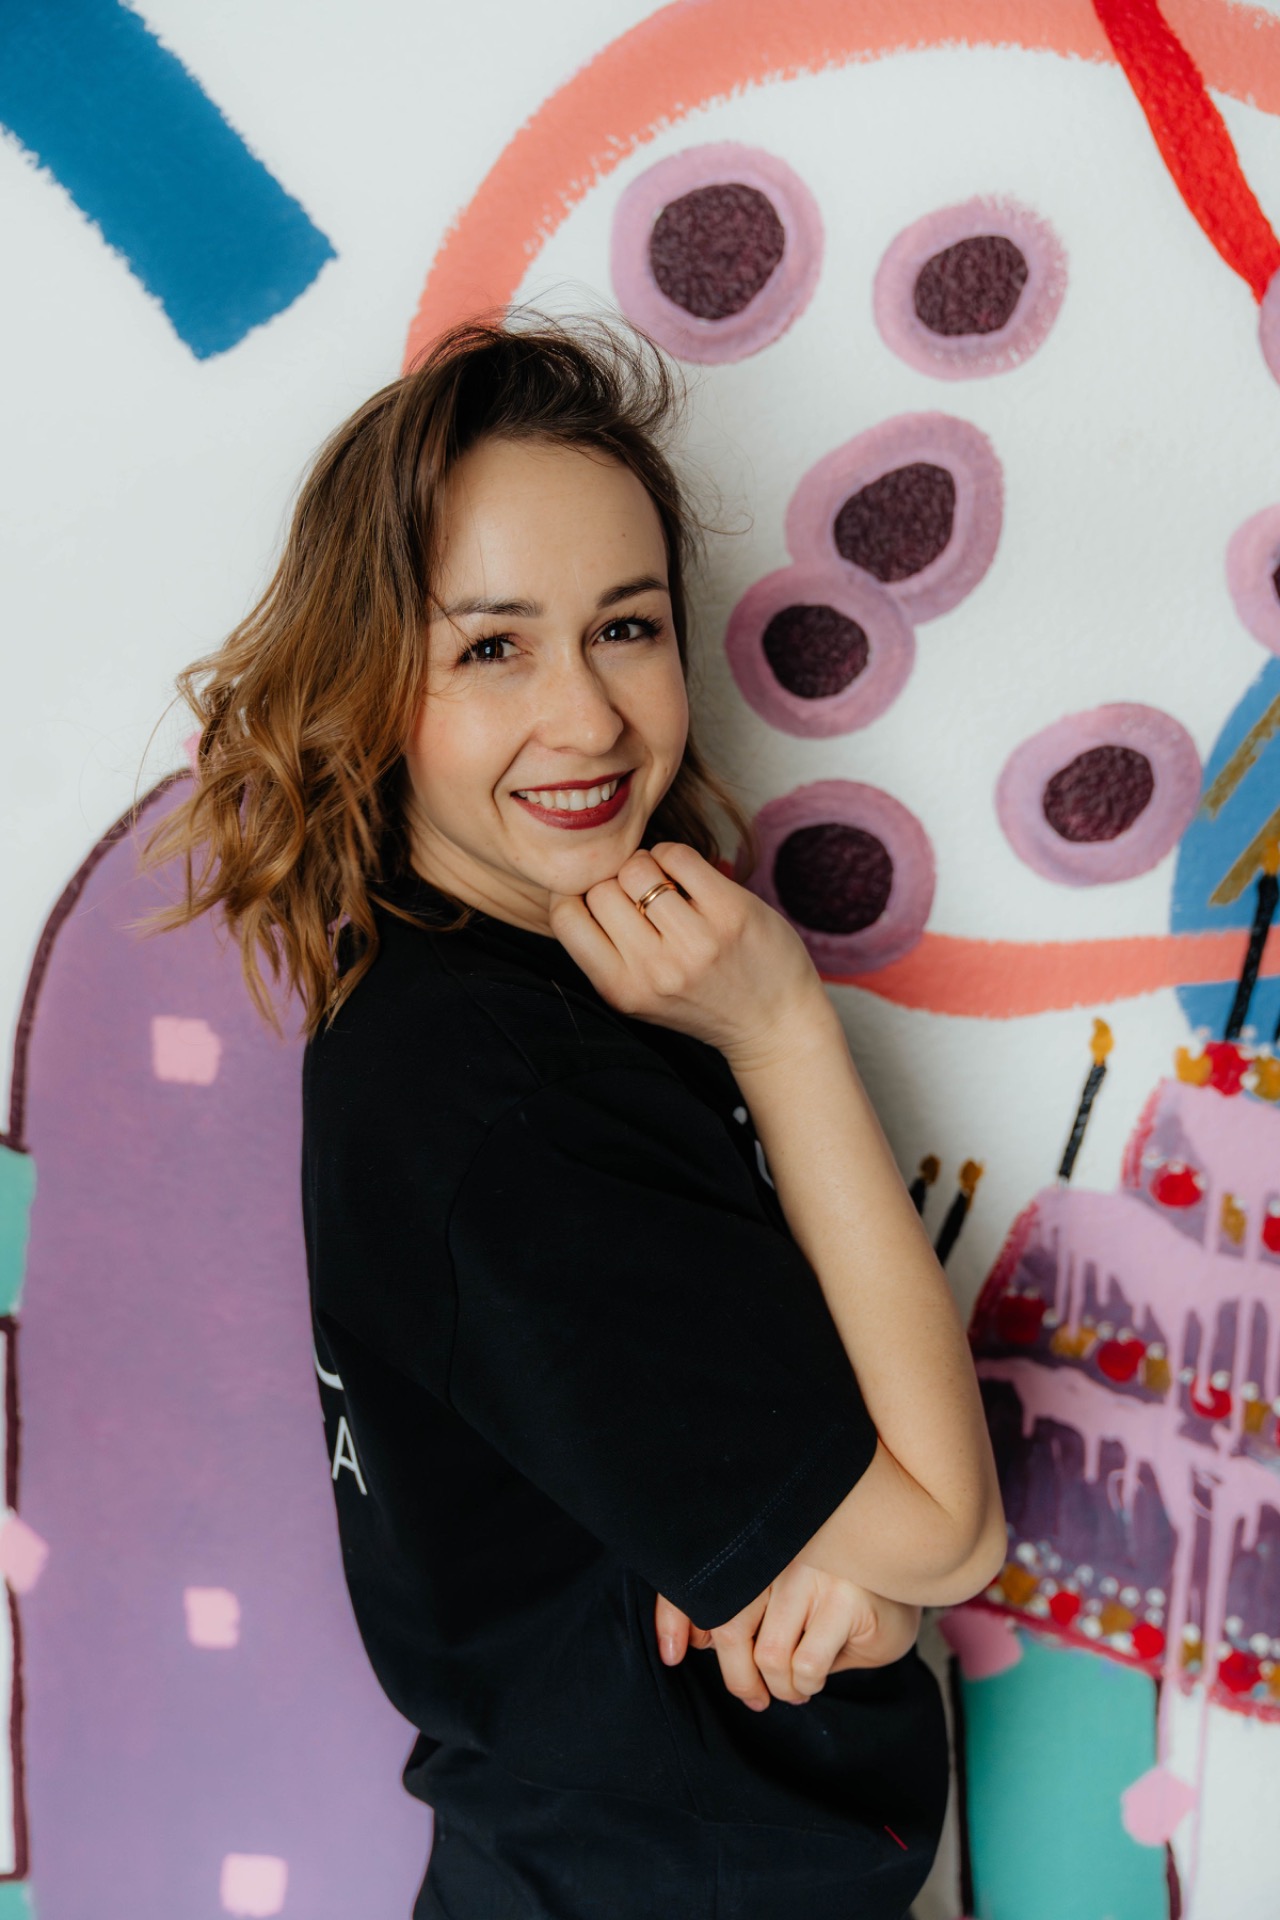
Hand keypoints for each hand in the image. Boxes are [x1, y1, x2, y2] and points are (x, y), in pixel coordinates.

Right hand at [548, 842, 830, 1070]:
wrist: (774, 1025)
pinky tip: (690, 879)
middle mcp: (654, 970)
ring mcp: (695, 942)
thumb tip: (577, 881)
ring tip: (667, 889)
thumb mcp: (640, 994)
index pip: (563, 917)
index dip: (576, 896)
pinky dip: (676, 857)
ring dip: (647, 867)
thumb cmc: (701, 1000)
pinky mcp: (730, 914)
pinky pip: (678, 855)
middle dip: (615, 883)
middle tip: (642, 899)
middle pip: (599, 888)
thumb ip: (607, 950)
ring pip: (636, 867)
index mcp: (621, 990)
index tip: (600, 900)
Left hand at [653, 1564, 921, 1709]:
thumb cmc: (835, 1584)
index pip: (702, 1580)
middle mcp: (782, 1550)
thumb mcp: (782, 1587)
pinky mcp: (845, 1599)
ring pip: (769, 1655)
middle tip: (752, 1695)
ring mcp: (815, 1572)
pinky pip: (806, 1664)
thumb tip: (695, 1641)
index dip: (673, 1617)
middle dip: (737, 1676)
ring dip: (779, 1685)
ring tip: (792, 1686)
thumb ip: (742, 1605)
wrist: (908, 1568)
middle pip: (730, 1625)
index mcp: (757, 1541)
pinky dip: (806, 1683)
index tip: (671, 1653)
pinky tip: (813, 1678)